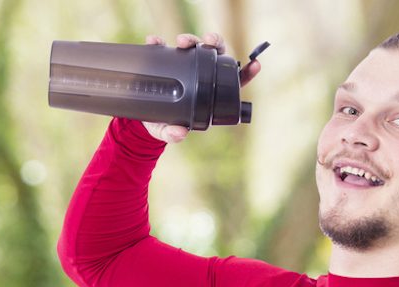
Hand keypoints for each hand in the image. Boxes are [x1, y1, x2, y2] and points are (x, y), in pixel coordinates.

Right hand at [141, 31, 261, 143]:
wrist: (143, 119)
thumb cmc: (163, 125)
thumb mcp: (167, 132)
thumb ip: (173, 135)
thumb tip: (180, 133)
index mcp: (210, 92)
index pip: (233, 80)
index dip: (246, 73)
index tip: (256, 65)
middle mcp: (202, 75)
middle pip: (216, 54)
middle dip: (215, 43)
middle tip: (208, 41)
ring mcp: (184, 65)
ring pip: (195, 46)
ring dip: (191, 39)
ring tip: (182, 42)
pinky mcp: (166, 60)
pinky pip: (164, 47)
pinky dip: (159, 43)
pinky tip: (154, 42)